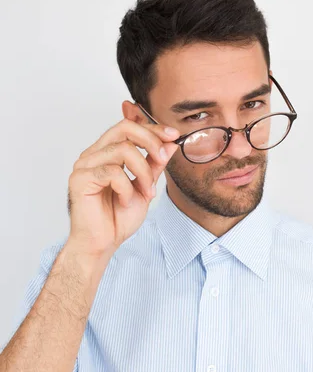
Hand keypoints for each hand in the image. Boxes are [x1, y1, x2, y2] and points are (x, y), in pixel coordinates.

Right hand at [66, 118, 179, 261]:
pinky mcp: (79, 179)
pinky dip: (126, 188)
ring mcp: (84, 165)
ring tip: (146, 192)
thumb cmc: (119, 217)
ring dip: (143, 172)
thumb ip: (155, 164)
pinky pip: (112, 172)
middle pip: (124, 128)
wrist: (103, 243)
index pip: (130, 128)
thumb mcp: (146, 186)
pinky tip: (125, 201)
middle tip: (164, 158)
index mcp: (106, 152)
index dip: (153, 128)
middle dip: (151, 141)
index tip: (174, 135)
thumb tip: (171, 143)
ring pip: (123, 150)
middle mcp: (93, 154)